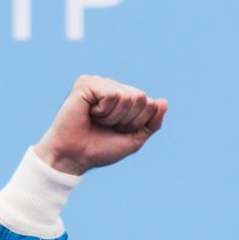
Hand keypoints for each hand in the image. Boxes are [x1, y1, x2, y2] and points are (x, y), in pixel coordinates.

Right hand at [33, 75, 167, 175]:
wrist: (75, 157)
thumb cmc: (101, 149)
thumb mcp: (134, 139)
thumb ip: (152, 122)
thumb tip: (163, 101)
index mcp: (124, 97)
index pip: (150, 104)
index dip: (137, 123)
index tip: (118, 131)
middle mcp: (112, 87)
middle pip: (140, 98)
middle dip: (127, 120)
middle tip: (107, 126)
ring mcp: (99, 83)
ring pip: (127, 96)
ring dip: (113, 117)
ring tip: (97, 120)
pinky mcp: (86, 83)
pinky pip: (111, 94)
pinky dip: (103, 111)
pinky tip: (89, 113)